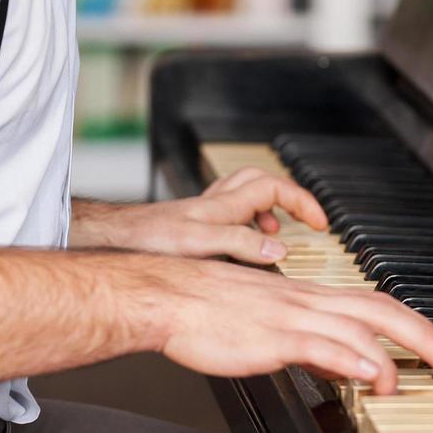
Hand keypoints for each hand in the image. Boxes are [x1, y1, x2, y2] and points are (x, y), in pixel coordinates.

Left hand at [72, 167, 327, 263]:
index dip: (301, 201)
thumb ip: (239, 245)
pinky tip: (239, 250)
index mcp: (223, 205)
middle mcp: (215, 204)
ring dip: (265, 210)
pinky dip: (243, 226)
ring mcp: (202, 214)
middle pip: (261, 182)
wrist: (111, 242)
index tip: (320, 223)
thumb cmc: (147, 241)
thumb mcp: (199, 243)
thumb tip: (278, 249)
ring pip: (244, 198)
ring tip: (275, 236)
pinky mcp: (190, 228)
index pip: (274, 186)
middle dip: (287, 196)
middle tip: (304, 219)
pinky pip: (228, 216)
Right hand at [154, 258, 432, 394]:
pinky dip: (352, 360)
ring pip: (359, 325)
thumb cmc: (207, 308)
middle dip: (421, 335)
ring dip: (392, 355)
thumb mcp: (267, 320)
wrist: (168, 295)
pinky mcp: (273, 335)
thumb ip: (309, 342)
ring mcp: (291, 316)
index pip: (373, 301)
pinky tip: (369, 376)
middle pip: (380, 308)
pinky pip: (322, 345)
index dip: (411, 322)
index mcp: (306, 296)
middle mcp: (306, 300)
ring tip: (407, 382)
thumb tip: (343, 365)